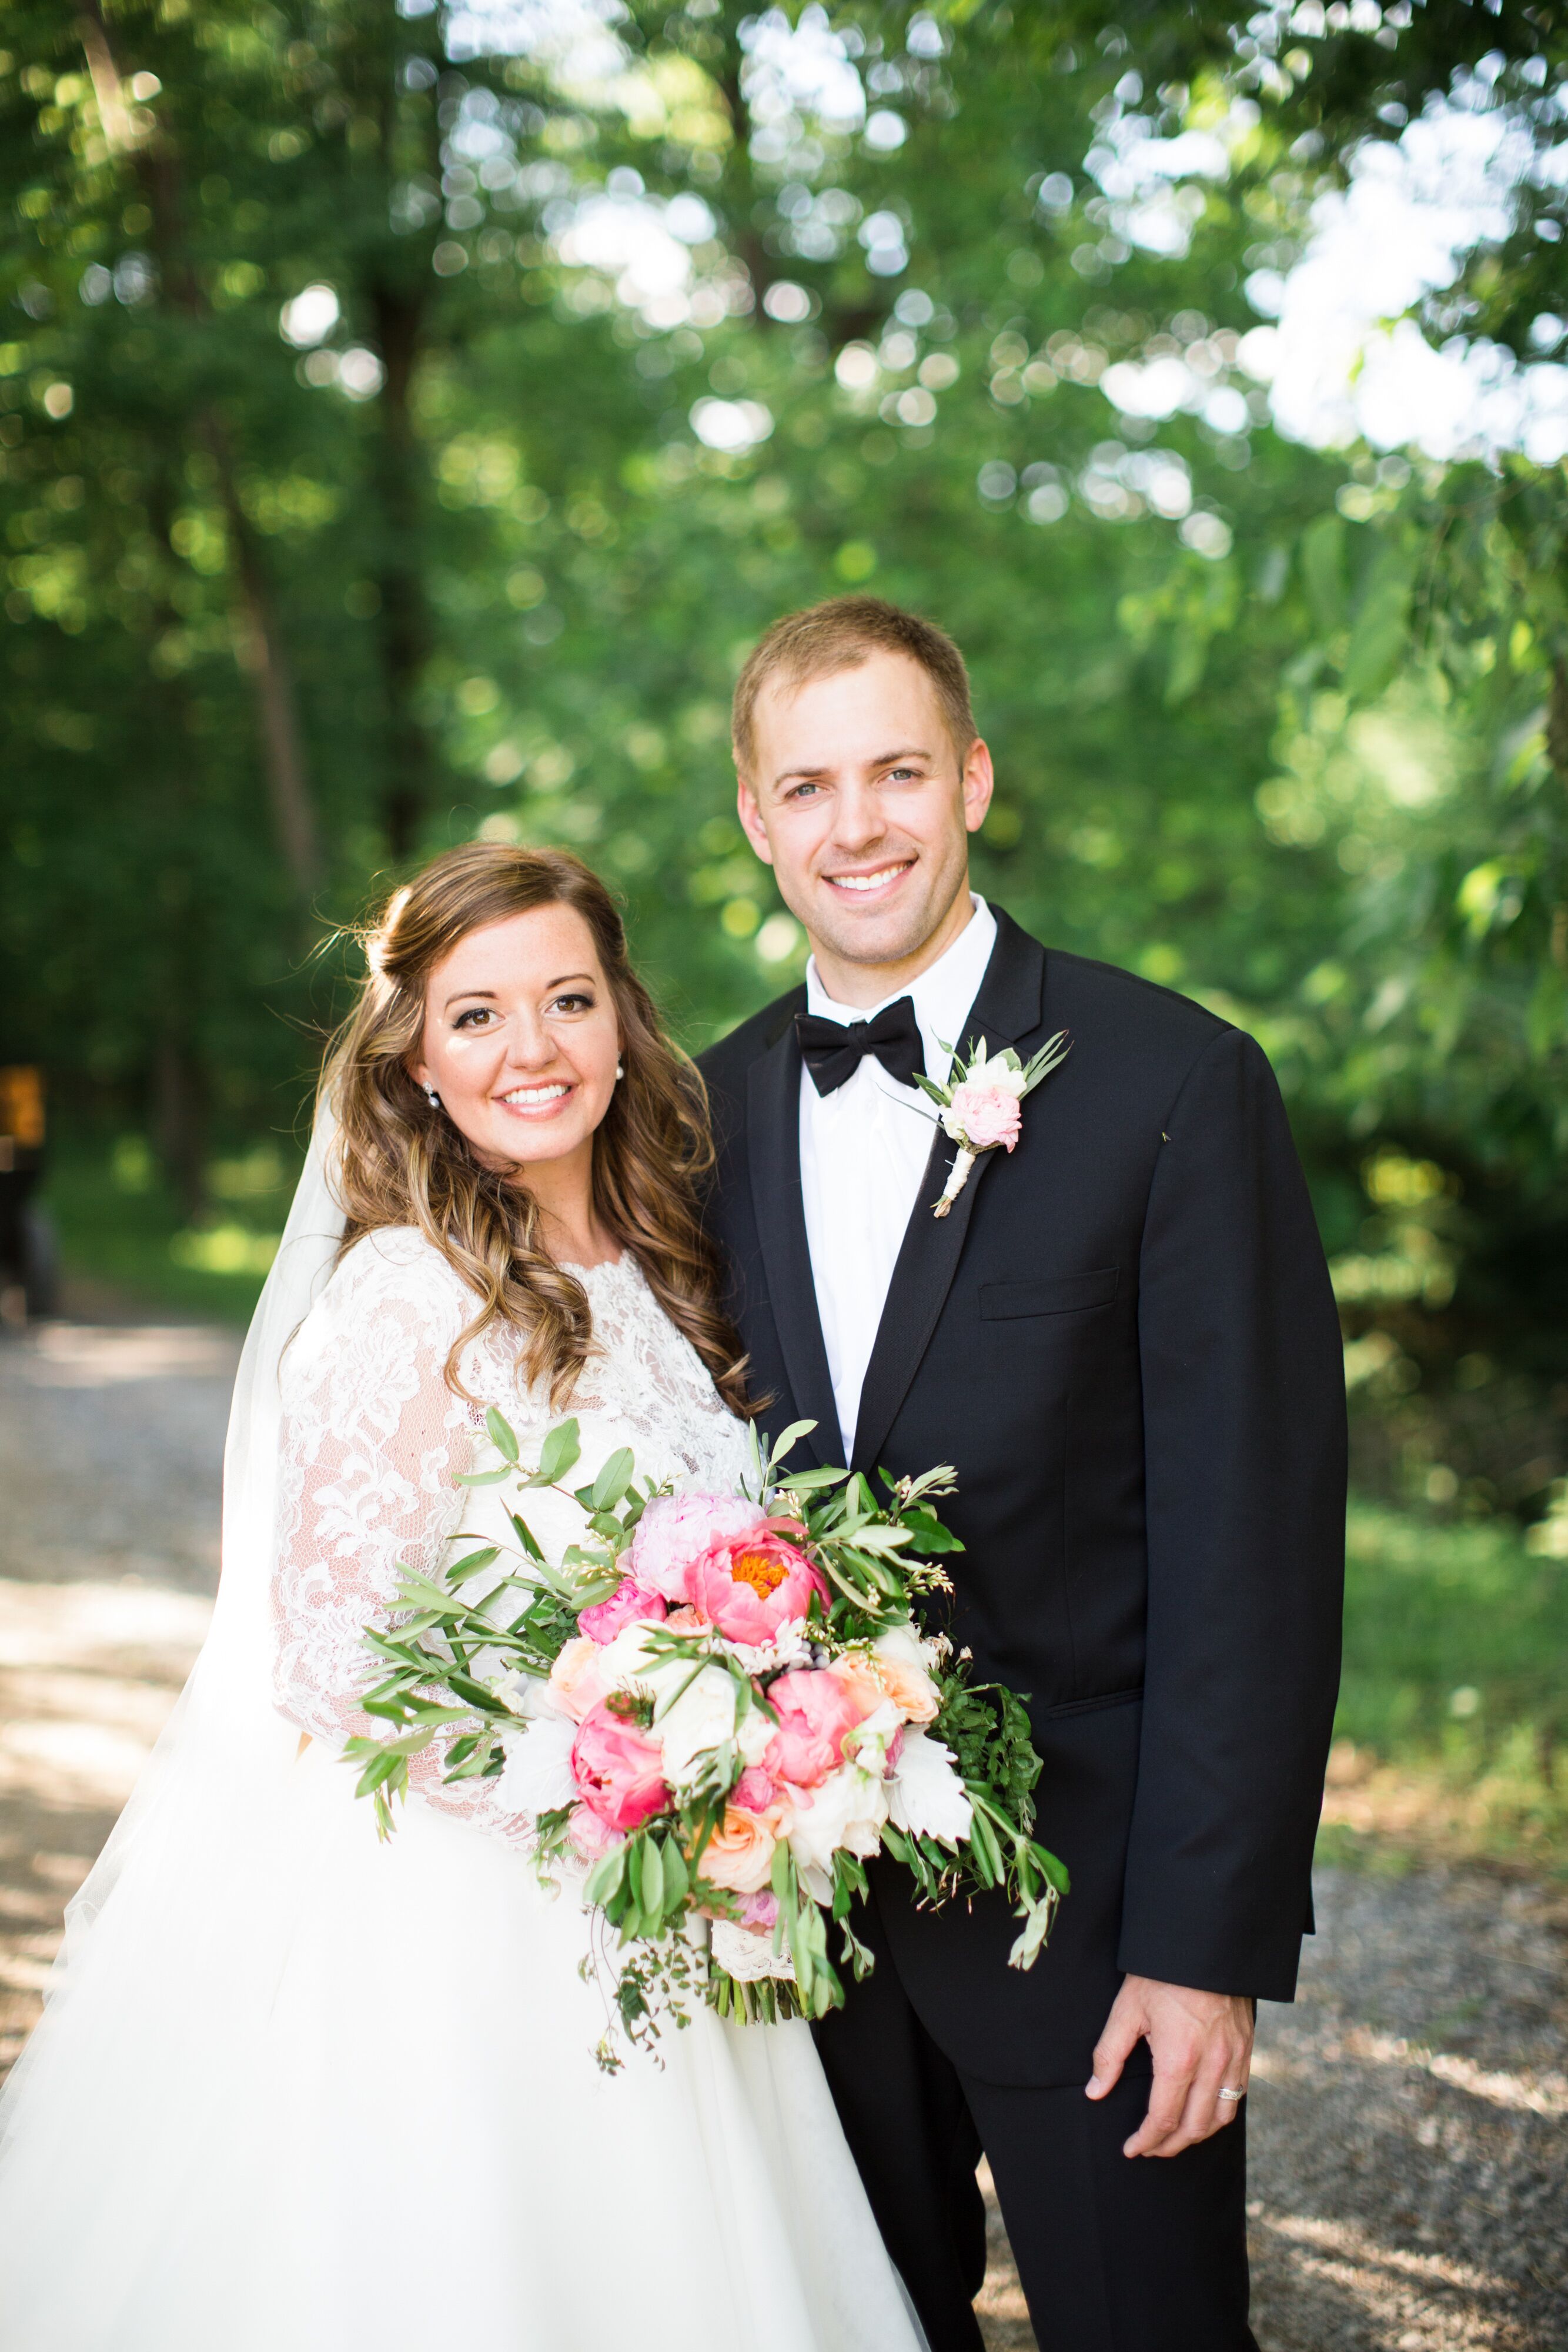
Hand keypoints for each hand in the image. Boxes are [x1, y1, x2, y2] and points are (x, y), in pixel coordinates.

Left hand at [1086, 1975, 1252, 2157]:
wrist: (1203, 1944)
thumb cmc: (1160, 1975)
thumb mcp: (1127, 2010)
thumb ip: (1109, 2055)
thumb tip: (1095, 2091)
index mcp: (1179, 2059)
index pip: (1163, 2118)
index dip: (1146, 2140)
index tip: (1132, 2149)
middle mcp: (1211, 2065)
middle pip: (1193, 2127)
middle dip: (1169, 2145)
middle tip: (1149, 2148)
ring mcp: (1233, 2059)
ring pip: (1220, 2118)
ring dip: (1196, 2135)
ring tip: (1174, 2137)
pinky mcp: (1246, 2049)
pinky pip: (1238, 2096)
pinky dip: (1219, 2114)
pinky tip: (1202, 2112)